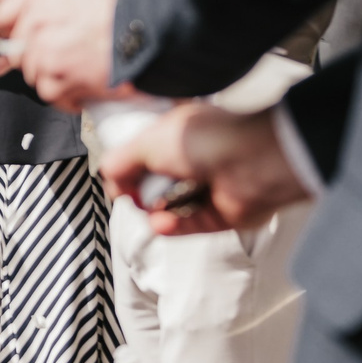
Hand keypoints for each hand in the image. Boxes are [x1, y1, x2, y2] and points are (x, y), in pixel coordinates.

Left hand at [0, 0, 125, 110]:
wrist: (145, 32)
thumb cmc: (121, 7)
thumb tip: (48, 6)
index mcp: (38, 0)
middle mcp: (32, 28)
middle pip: (7, 43)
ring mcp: (40, 59)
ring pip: (31, 71)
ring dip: (46, 71)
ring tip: (68, 71)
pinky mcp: (52, 85)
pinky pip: (50, 93)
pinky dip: (66, 93)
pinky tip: (82, 88)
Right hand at [100, 102, 309, 233]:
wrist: (252, 162)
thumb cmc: (208, 139)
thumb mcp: (147, 141)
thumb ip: (120, 161)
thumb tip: (109, 181)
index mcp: (179, 135)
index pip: (144, 153)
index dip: (129, 165)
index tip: (117, 175)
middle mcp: (194, 160)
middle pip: (153, 183)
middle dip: (139, 190)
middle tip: (133, 191)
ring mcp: (206, 189)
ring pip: (167, 209)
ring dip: (154, 211)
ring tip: (152, 207)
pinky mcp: (217, 216)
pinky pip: (184, 227)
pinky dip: (170, 227)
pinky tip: (161, 222)